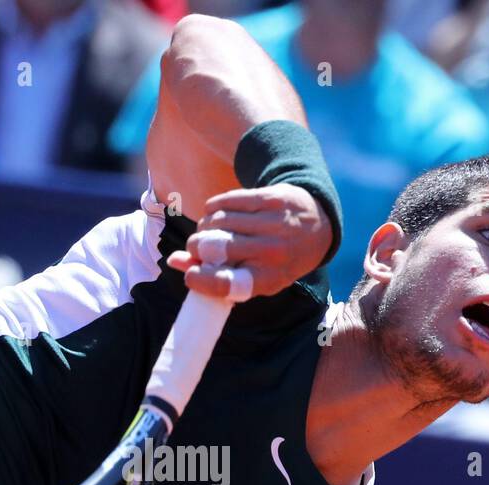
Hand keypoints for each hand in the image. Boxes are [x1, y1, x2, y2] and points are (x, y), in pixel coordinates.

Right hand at [168, 183, 333, 299]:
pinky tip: (216, 214)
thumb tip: (174, 261)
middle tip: (196, 248)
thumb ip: (213, 274)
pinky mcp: (270, 198)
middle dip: (196, 247)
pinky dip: (213, 208)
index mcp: (269, 280)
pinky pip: (226, 201)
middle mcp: (273, 252)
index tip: (189, 274)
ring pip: (218, 221)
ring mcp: (274, 223)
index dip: (200, 279)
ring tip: (209, 231)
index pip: (227, 283)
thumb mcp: (253, 276)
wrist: (315, 225)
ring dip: (204, 226)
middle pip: (216, 247)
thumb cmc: (275, 260)